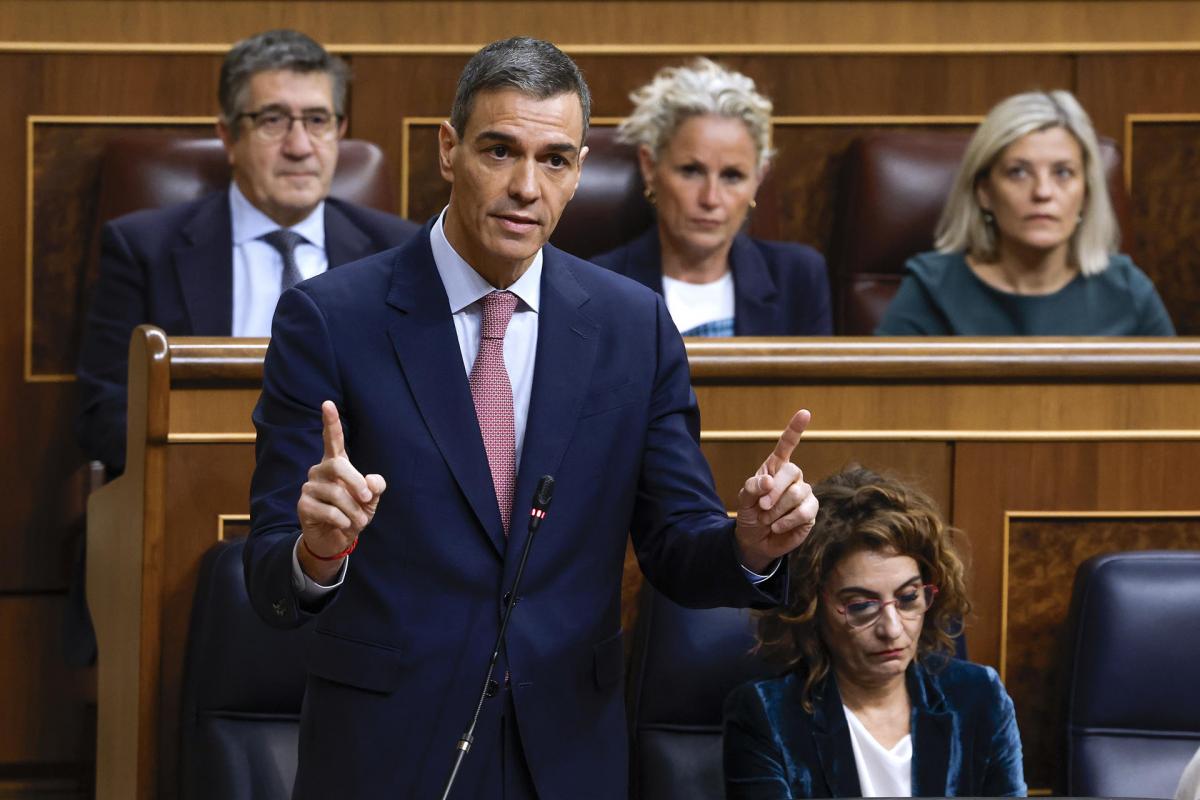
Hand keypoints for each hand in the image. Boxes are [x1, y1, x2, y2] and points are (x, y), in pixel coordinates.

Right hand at [296, 401, 385, 582]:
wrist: (336, 539)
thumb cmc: (354, 513)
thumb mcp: (371, 500)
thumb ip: (375, 487)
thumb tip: (372, 481)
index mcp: (336, 464)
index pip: (332, 439)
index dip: (330, 422)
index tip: (328, 403)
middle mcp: (319, 471)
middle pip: (338, 465)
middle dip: (357, 483)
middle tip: (368, 499)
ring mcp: (309, 487)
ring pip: (336, 493)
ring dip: (354, 511)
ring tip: (359, 520)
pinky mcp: (303, 505)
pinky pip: (329, 511)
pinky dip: (344, 521)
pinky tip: (345, 525)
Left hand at [734, 409, 817, 573]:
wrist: (756, 540)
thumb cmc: (750, 515)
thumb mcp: (743, 500)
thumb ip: (752, 487)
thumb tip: (768, 481)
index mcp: (775, 468)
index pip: (787, 445)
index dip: (795, 429)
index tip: (805, 412)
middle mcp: (792, 477)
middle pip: (792, 471)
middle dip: (774, 491)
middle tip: (760, 507)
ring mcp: (804, 494)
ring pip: (798, 493)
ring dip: (777, 509)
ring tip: (766, 519)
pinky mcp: (810, 512)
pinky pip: (804, 512)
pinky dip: (787, 521)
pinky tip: (777, 526)